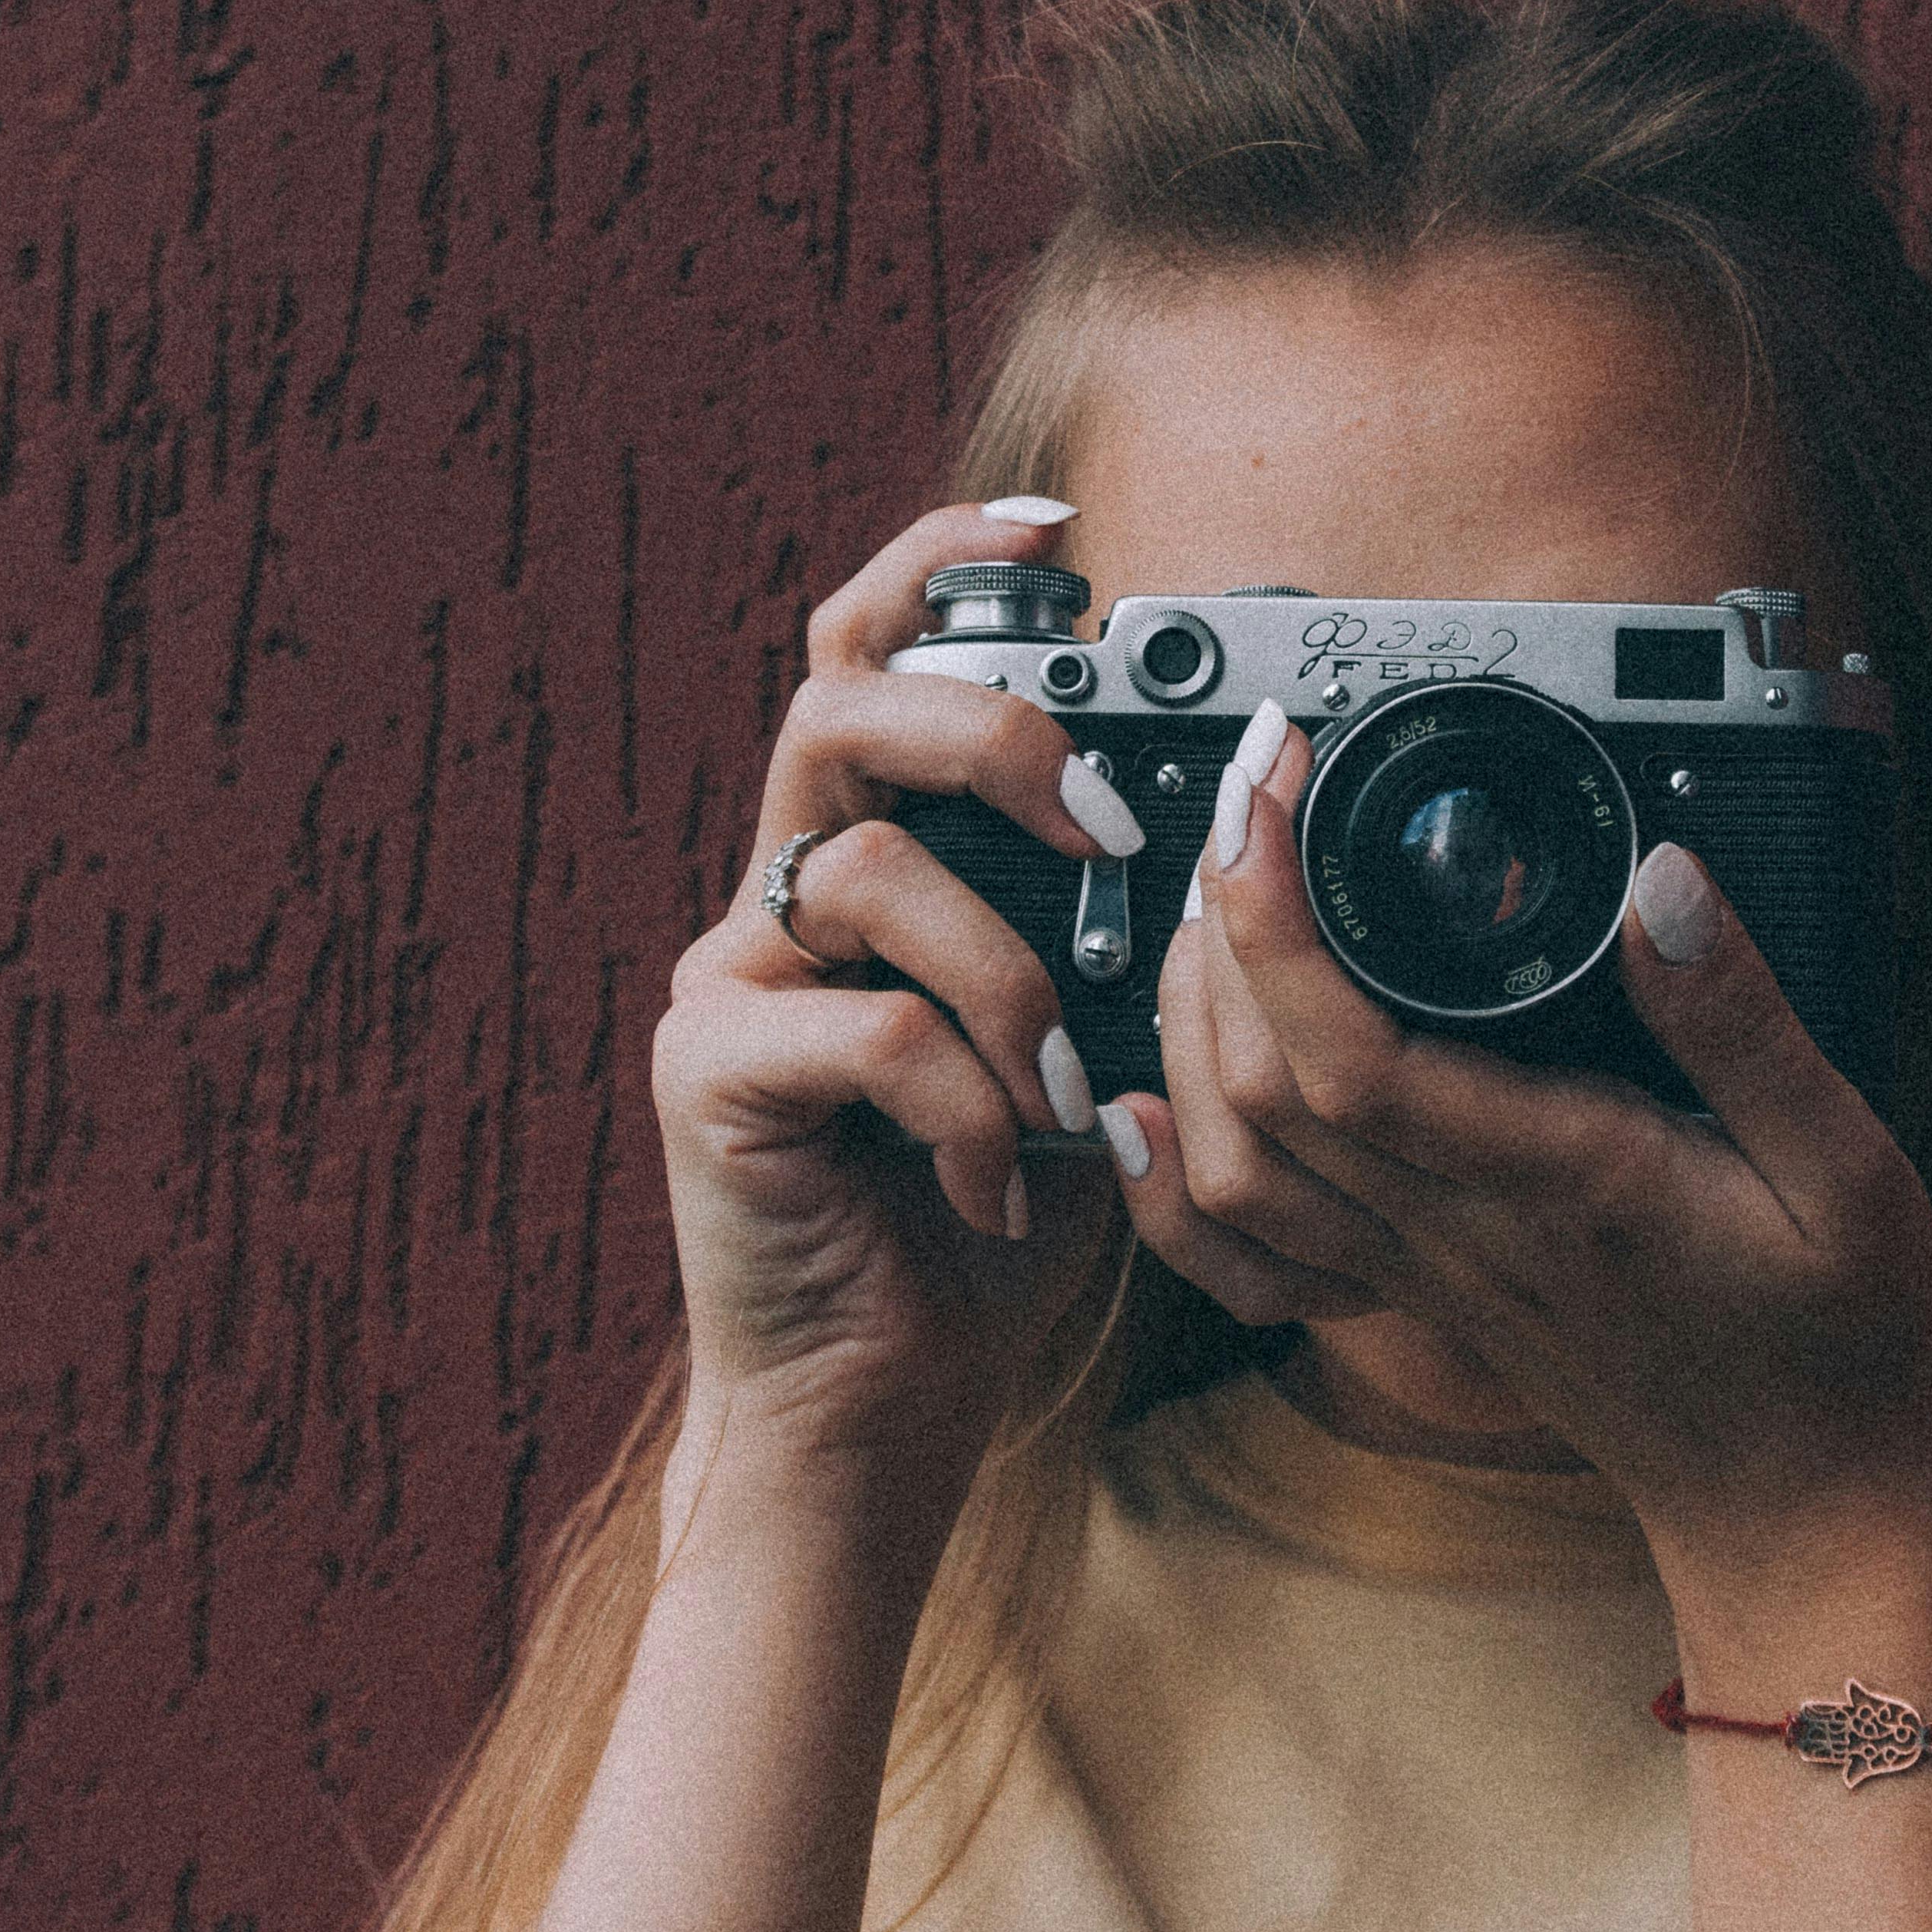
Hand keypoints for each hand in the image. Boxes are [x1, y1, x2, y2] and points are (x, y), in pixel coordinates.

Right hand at [648, 500, 1136, 1512]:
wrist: (881, 1402)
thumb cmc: (988, 1219)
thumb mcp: (1078, 1043)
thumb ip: (1104, 933)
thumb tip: (1223, 826)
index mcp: (866, 860)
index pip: (871, 656)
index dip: (942, 565)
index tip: (1055, 529)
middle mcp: (777, 896)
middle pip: (839, 709)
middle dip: (985, 735)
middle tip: (1095, 825)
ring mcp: (730, 981)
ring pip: (864, 865)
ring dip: (1003, 976)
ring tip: (1060, 1093)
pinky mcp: (708, 1078)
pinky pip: (855, 1025)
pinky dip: (960, 1099)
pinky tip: (998, 1180)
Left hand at [1116, 720, 1931, 1589]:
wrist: (1803, 1510)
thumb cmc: (1836, 1345)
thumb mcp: (1847, 1170)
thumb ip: (1746, 1023)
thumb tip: (1660, 880)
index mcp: (1560, 1180)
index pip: (1351, 1053)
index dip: (1277, 916)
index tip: (1275, 789)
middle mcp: (1461, 1231)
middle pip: (1257, 1086)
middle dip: (1218, 926)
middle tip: (1247, 798)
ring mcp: (1424, 1272)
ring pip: (1236, 1157)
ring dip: (1188, 1022)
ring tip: (1217, 896)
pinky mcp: (1417, 1295)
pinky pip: (1254, 1251)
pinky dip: (1173, 1179)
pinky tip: (1142, 1104)